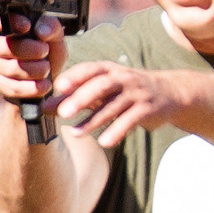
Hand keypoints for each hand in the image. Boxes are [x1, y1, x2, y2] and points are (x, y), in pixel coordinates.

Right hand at [0, 15, 65, 115]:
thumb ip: (51, 27)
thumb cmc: (47, 52)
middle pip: (3, 47)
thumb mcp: (55, 36)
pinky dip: (32, 87)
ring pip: (9, 69)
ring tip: (46, 69)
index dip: (11, 22)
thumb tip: (42, 31)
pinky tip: (43, 85)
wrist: (46, 76)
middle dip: (29, 50)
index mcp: (5, 26)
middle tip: (44, 51)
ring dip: (34, 70)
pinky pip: (12, 87)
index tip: (27, 26)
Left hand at [50, 52, 206, 151]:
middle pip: (100, 86)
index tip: (58, 86)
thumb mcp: (103, 90)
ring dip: (93, 121)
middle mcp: (123, 78)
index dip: (75, 76)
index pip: (90, 70)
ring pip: (113, 106)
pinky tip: (104, 143)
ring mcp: (136, 94)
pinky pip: (130, 121)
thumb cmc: (126, 90)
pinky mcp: (147, 110)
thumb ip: (76, 97)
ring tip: (74, 133)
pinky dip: (117, 132)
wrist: (169, 92)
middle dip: (81, 98)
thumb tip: (44, 107)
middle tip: (62, 112)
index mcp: (109, 70)